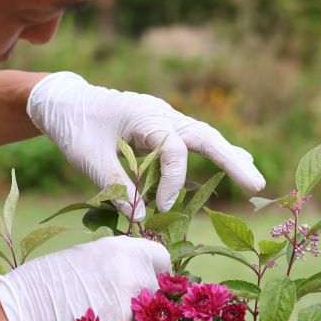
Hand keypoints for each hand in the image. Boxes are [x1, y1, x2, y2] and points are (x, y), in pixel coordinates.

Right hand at [0, 235, 169, 320]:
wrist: (18, 312)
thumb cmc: (43, 282)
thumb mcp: (84, 257)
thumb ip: (115, 263)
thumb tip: (133, 272)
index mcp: (123, 250)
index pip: (162, 259)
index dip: (154, 270)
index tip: (145, 279)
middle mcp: (132, 275)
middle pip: (155, 290)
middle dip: (141, 299)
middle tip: (113, 304)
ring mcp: (128, 307)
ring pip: (143, 317)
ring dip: (127, 320)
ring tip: (96, 320)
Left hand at [27, 71, 265, 219]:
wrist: (63, 102)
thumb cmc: (73, 127)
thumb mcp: (88, 158)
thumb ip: (116, 186)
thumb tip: (142, 219)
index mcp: (144, 115)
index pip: (173, 149)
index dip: (174, 182)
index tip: (162, 210)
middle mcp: (161, 113)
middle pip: (205, 136)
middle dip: (231, 160)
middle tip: (257, 185)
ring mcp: (164, 118)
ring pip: (204, 136)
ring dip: (229, 156)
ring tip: (254, 179)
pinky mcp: (161, 128)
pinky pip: (193, 141)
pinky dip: (214, 153)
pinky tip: (233, 165)